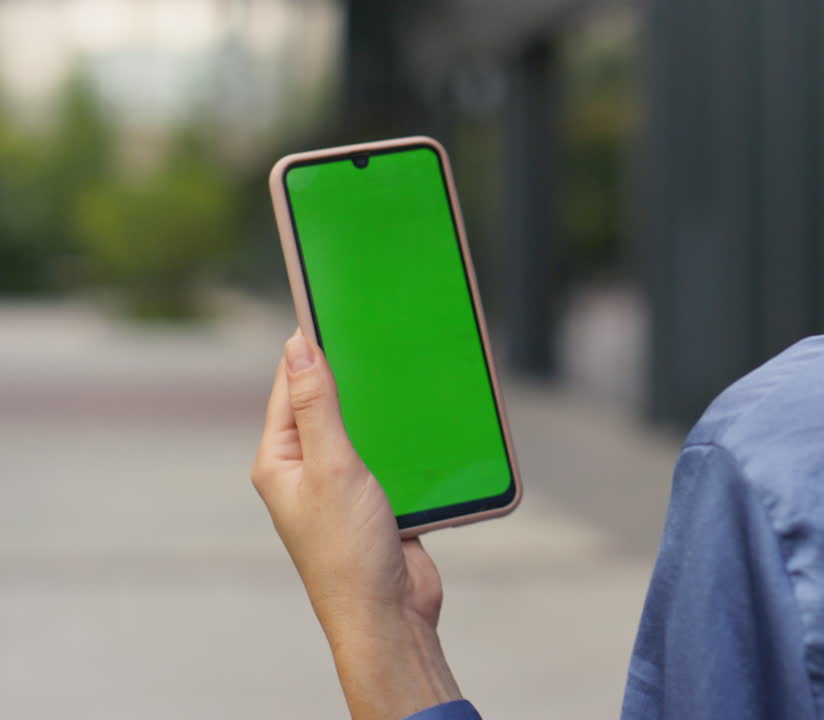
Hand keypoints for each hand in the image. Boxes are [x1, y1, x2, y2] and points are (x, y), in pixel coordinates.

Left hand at [252, 330, 461, 719]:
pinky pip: (389, 455)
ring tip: (404, 372)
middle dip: (350, 374)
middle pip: (326, 404)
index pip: (289, 387)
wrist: (389, 614)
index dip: (308, 349)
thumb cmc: (349, 551)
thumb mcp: (332, 466)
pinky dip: (405, 438)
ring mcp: (341, 487)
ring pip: (362, 429)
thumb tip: (297, 346)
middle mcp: (305, 471)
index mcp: (279, 461)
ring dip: (382, 409)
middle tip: (376, 334)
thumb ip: (316, 405)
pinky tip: (424, 420)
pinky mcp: (377, 501)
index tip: (329, 308)